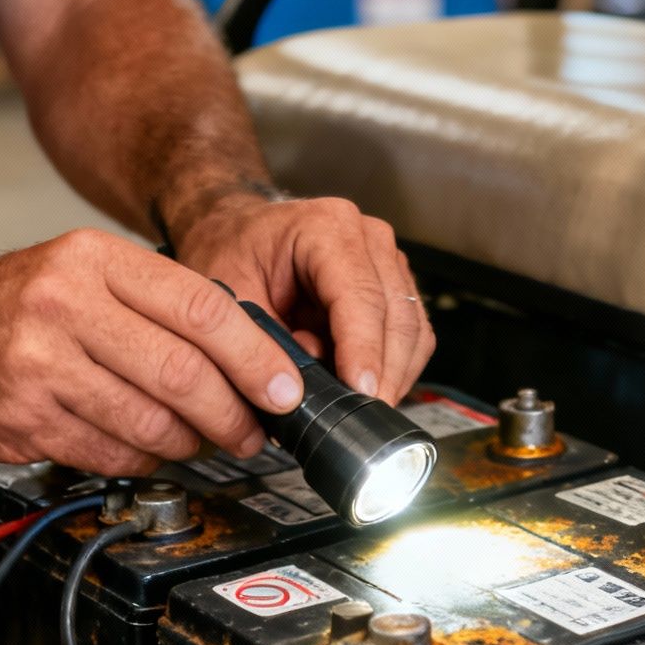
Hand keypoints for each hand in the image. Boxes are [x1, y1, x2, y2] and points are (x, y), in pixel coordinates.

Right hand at [0, 228, 304, 474]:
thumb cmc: (11, 305)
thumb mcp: (83, 272)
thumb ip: (157, 302)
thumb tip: (247, 353)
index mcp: (93, 261)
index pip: (202, 308)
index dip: (256, 357)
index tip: (285, 388)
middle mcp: (65, 306)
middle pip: (184, 372)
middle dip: (234, 413)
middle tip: (253, 430)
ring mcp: (40, 366)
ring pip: (152, 421)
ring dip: (192, 443)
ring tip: (201, 440)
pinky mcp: (25, 419)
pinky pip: (112, 452)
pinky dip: (144, 459)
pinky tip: (149, 449)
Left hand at [171, 193, 434, 403]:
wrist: (239, 236)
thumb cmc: (233, 255)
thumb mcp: (231, 296)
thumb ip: (263, 342)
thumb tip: (298, 392)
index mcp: (326, 228)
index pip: (360, 296)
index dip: (364, 350)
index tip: (362, 392)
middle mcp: (368, 239)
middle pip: (397, 316)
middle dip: (384, 373)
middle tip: (362, 417)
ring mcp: (387, 261)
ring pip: (413, 331)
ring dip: (392, 375)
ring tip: (354, 404)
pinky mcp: (395, 288)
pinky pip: (412, 337)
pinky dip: (394, 369)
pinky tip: (364, 388)